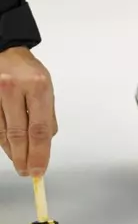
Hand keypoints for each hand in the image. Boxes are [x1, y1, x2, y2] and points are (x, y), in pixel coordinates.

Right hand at [0, 47, 56, 178]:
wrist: (5, 50)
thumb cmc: (28, 71)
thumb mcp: (47, 87)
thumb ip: (47, 114)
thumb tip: (46, 142)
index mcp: (38, 87)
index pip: (40, 129)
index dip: (40, 153)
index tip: (40, 169)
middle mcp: (14, 89)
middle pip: (19, 134)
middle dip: (24, 158)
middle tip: (29, 172)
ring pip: (3, 133)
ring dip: (12, 153)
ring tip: (20, 164)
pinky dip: (2, 141)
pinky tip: (9, 149)